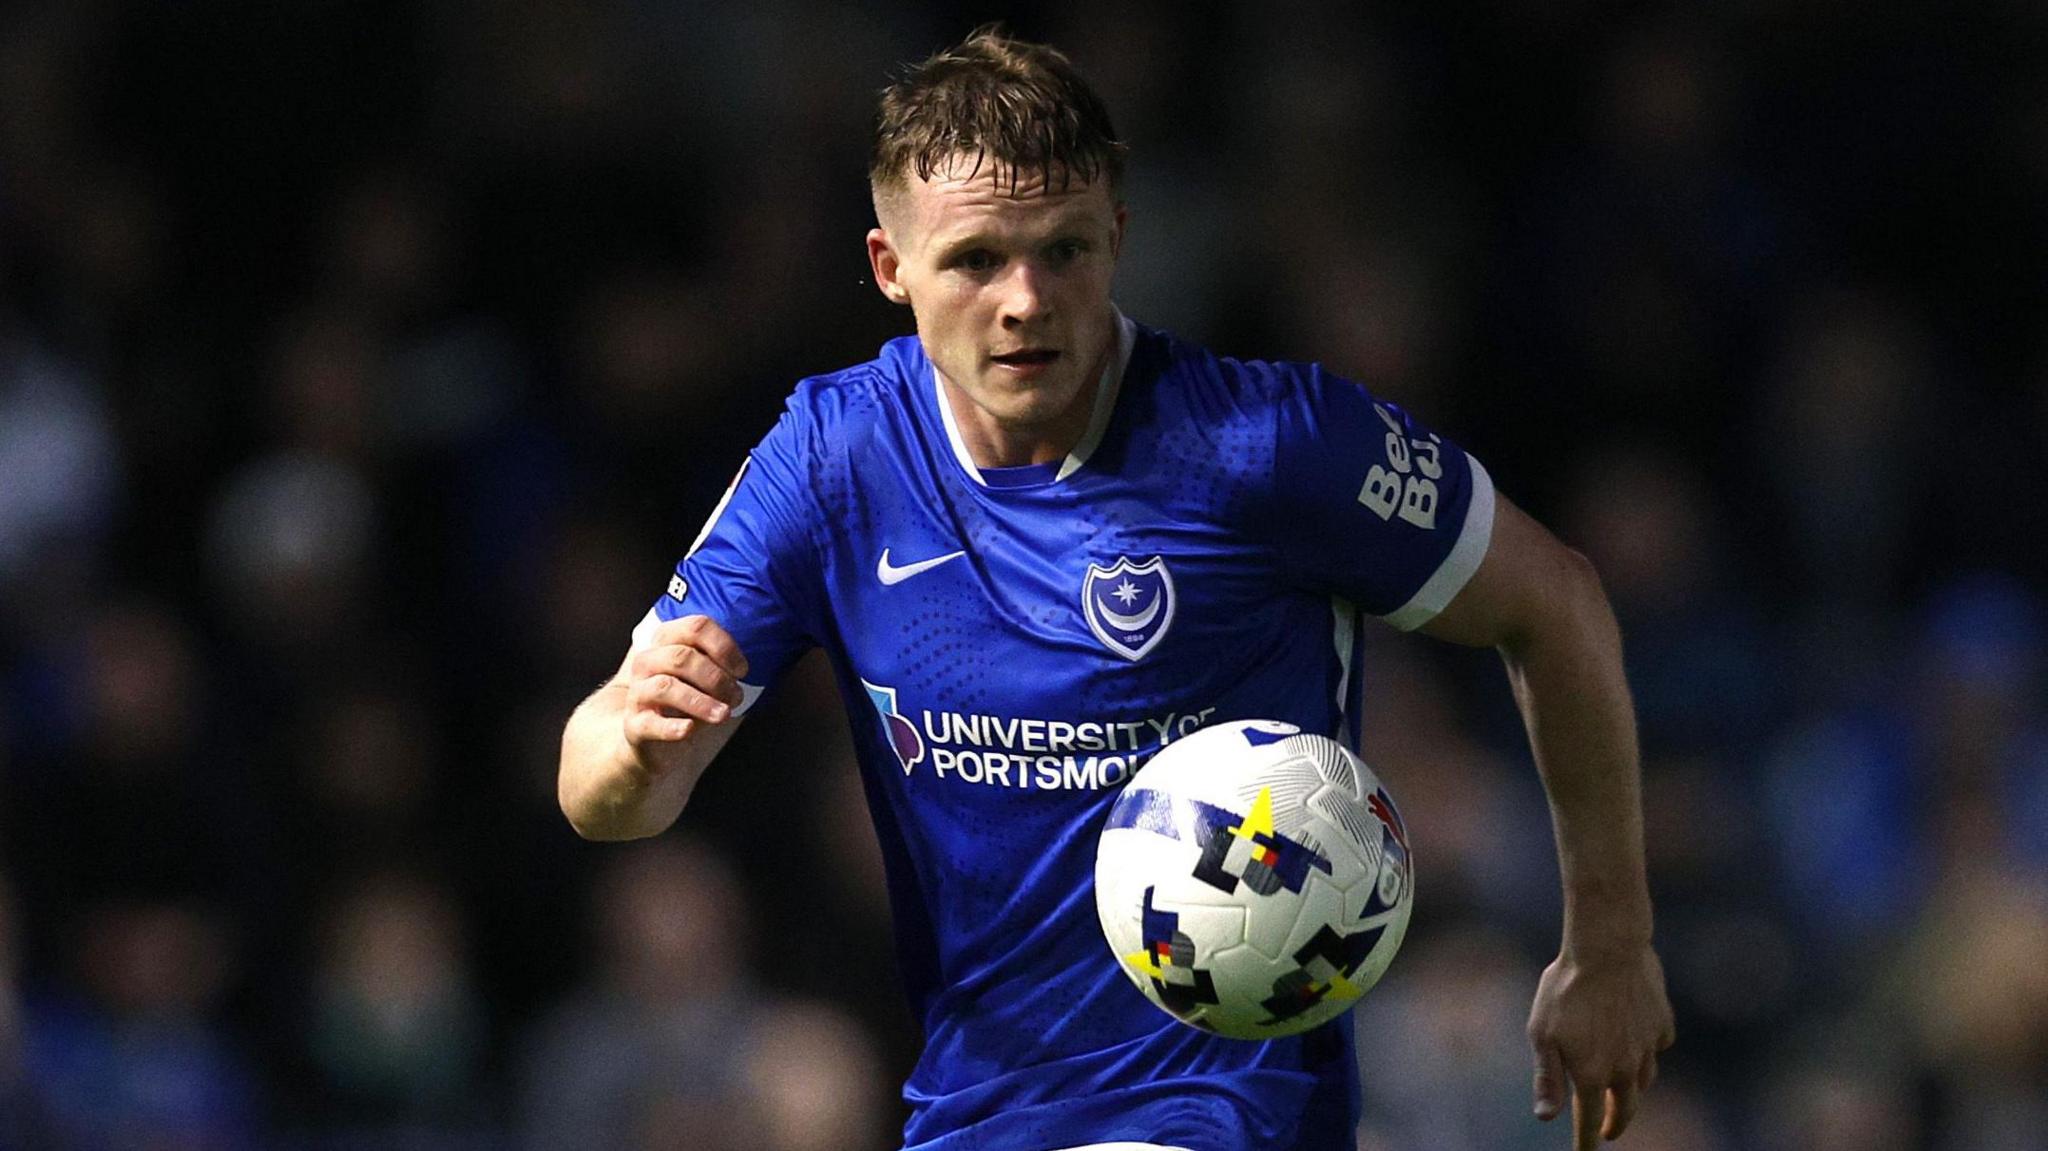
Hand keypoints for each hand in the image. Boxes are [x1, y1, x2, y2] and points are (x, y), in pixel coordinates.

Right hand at [621, 614, 749, 771]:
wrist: (653, 738)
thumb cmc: (687, 700)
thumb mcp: (705, 676)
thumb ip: (720, 664)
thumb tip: (744, 669)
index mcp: (667, 641)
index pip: (695, 627)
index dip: (723, 646)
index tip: (742, 670)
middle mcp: (647, 662)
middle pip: (681, 657)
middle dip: (716, 678)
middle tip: (736, 697)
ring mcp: (638, 693)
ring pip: (666, 687)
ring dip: (701, 702)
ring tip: (723, 714)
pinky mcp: (635, 725)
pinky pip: (650, 723)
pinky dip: (672, 727)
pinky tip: (689, 729)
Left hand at [1527, 944, 1674, 1147]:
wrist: (1607, 947)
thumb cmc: (1565, 989)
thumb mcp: (1542, 1033)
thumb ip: (1547, 1078)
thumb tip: (1546, 1118)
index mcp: (1593, 1074)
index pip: (1590, 1121)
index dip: (1588, 1141)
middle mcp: (1626, 1067)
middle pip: (1625, 1107)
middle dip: (1616, 1122)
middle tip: (1608, 1130)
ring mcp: (1648, 1046)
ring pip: (1644, 1078)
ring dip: (1632, 1088)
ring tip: (1621, 1088)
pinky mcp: (1663, 1023)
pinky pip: (1657, 1044)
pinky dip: (1648, 1048)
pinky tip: (1638, 1038)